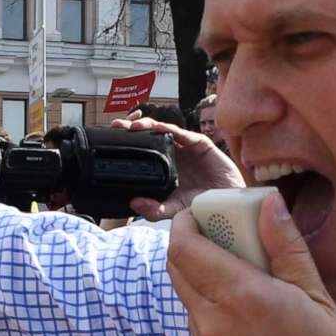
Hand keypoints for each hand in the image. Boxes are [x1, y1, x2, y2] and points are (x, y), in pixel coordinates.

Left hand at [114, 115, 244, 220]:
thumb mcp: (174, 211)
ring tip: (134, 126)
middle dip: (131, 129)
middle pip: (148, 136)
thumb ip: (155, 210)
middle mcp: (171, 154)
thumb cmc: (200, 205)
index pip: (140, 151)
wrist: (227, 203)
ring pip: (162, 131)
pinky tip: (158, 128)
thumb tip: (133, 203)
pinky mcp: (199, 143)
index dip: (126, 144)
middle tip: (115, 126)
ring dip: (147, 125)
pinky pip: (182, 133)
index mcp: (162, 167)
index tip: (108, 142)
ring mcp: (184, 147)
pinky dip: (170, 129)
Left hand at [165, 192, 335, 335]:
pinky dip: (217, 325)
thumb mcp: (321, 302)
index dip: (186, 224)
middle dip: (194, 250)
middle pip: (178, 274)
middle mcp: (211, 326)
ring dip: (209, 290)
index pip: (184, 247)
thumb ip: (288, 250)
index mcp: (239, 297)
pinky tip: (254, 335)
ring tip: (251, 293)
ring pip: (192, 309)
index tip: (202, 215)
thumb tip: (268, 205)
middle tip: (226, 243)